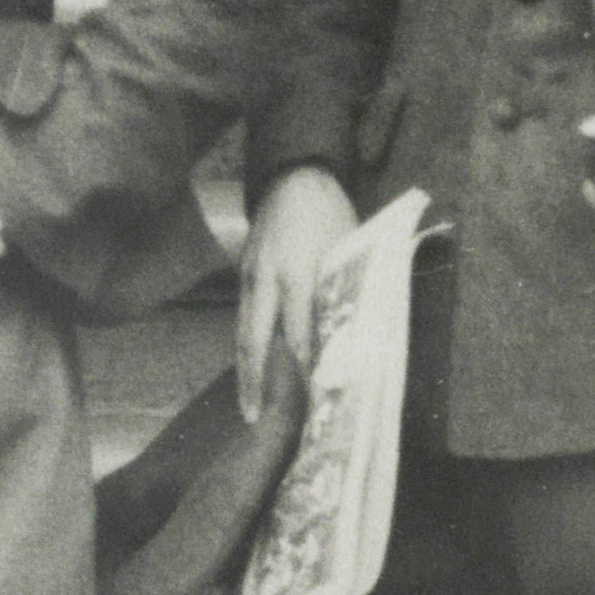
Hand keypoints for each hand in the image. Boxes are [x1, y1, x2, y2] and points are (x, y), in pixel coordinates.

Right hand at [236, 164, 361, 396]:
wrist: (294, 175)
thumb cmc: (330, 213)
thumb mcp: (348, 249)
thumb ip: (344, 291)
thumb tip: (351, 336)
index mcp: (298, 273)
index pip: (300, 333)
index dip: (304, 368)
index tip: (311, 400)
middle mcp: (268, 279)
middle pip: (257, 341)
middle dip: (255, 383)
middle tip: (254, 419)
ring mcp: (251, 276)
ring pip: (244, 333)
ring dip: (245, 371)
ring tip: (248, 406)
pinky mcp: (244, 273)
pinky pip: (244, 317)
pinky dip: (246, 346)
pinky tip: (250, 367)